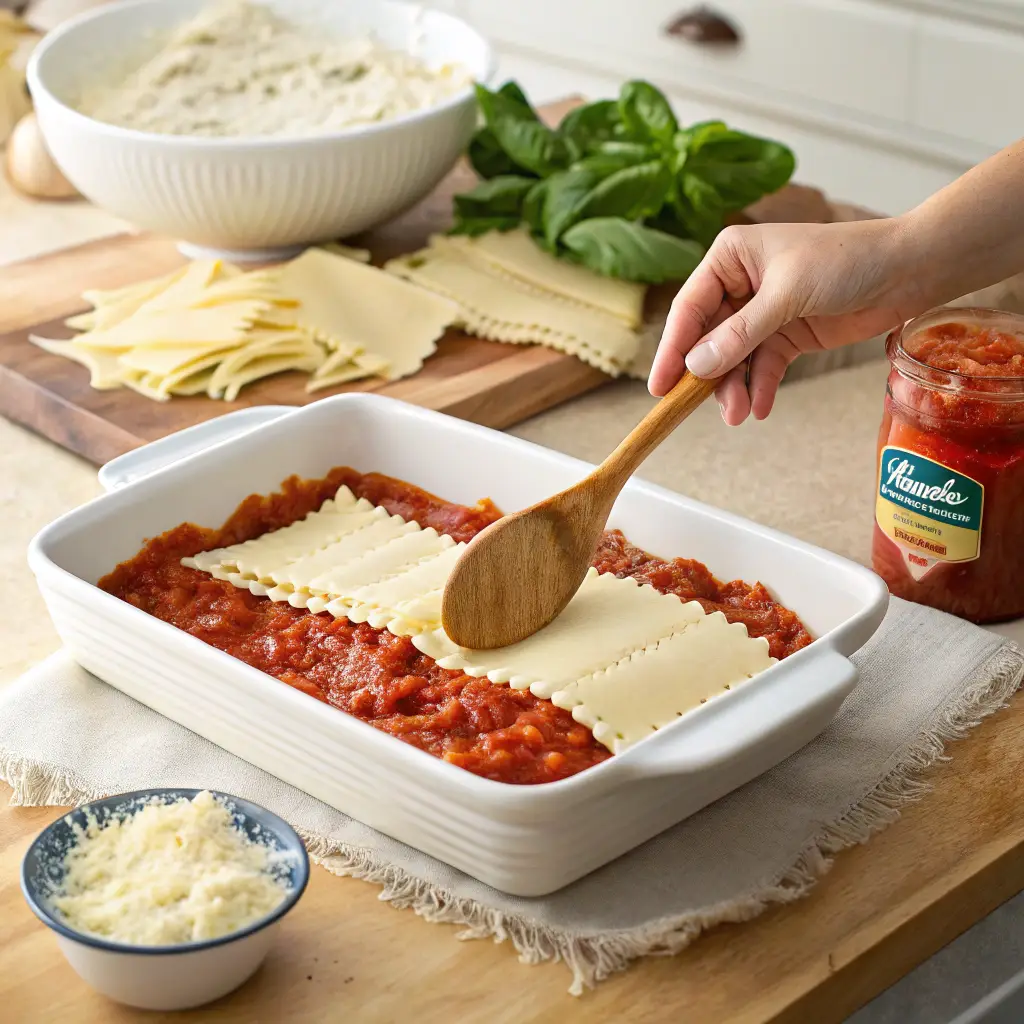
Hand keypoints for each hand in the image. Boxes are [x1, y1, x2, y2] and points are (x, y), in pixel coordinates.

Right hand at [648, 217, 917, 423]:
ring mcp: (763, 312)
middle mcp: (741, 283)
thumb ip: (740, 333)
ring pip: (734, 358)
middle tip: (695, 408)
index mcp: (730, 258)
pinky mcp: (787, 335)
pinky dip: (760, 388)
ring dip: (734, 388)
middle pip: (708, 338)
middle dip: (707, 375)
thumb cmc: (848, 260)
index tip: (659, 385)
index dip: (673, 348)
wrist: (908, 270)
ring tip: (739, 415)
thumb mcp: (787, 295)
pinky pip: (763, 367)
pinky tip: (760, 408)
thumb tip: (697, 364)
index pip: (690, 307)